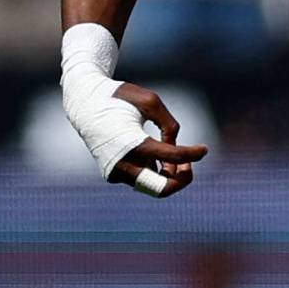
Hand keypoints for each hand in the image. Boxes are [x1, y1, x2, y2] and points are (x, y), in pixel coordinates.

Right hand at [105, 82, 207, 196]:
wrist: (84, 104)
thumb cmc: (120, 98)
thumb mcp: (150, 101)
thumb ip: (169, 125)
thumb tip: (175, 149)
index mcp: (132, 143)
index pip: (172, 156)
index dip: (193, 154)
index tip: (204, 149)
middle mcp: (122, 163)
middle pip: (162, 188)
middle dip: (181, 179)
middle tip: (188, 163)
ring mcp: (116, 172)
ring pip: (152, 188)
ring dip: (169, 176)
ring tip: (175, 155)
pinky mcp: (113, 174)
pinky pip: (141, 181)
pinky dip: (155, 173)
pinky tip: (159, 157)